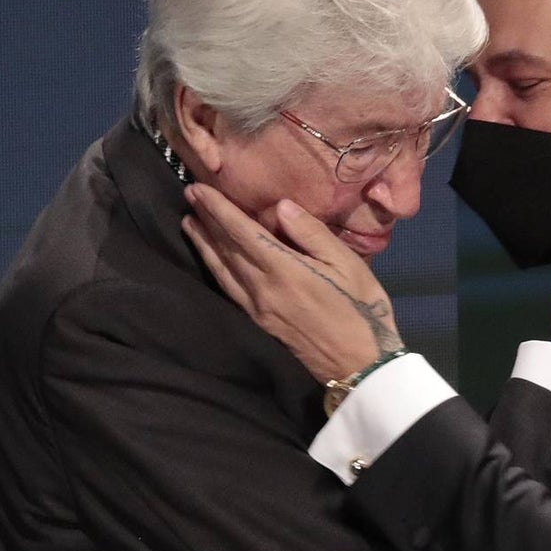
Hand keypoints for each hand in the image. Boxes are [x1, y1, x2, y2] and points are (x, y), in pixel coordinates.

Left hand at [181, 184, 402, 381]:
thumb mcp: (348, 265)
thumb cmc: (361, 309)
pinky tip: (211, 260)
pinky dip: (214, 269)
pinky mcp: (259, 322)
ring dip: (204, 244)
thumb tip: (281, 207)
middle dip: (206, 220)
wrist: (359, 363)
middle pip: (226, 249)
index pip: (242, 233)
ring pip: (222, 270)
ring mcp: (258, 308)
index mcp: (284, 270)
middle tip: (189, 195)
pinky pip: (229, 289)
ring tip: (189, 223)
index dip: (218, 209)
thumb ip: (312, 234)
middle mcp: (262, 289)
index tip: (200, 188)